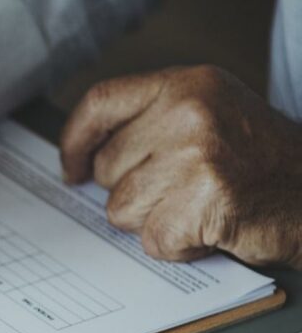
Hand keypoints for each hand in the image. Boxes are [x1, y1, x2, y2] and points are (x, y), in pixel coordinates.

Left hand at [61, 65, 301, 267]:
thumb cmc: (261, 163)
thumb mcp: (208, 117)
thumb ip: (150, 126)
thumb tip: (85, 160)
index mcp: (186, 86)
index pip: (101, 103)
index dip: (75, 140)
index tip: (72, 168)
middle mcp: (188, 113)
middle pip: (108, 168)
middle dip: (133, 191)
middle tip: (180, 191)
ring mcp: (194, 156)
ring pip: (122, 208)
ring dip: (154, 220)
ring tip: (198, 207)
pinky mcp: (201, 201)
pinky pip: (152, 239)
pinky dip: (177, 246)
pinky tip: (210, 228)